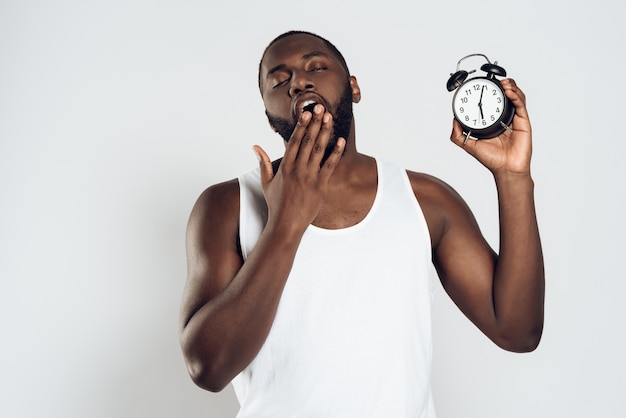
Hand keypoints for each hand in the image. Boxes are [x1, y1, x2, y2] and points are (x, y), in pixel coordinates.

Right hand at [253, 105, 345, 233]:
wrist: (286, 225)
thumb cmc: (276, 204)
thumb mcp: (266, 182)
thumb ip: (263, 163)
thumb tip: (255, 146)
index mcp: (285, 167)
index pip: (293, 142)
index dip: (301, 126)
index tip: (306, 113)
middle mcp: (297, 170)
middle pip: (307, 141)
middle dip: (315, 123)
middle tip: (321, 108)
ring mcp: (310, 177)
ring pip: (319, 150)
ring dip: (325, 132)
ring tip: (329, 118)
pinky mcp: (320, 186)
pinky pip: (330, 166)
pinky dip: (336, 152)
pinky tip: (341, 140)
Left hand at [450, 79, 531, 176]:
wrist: (505, 169)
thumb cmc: (492, 159)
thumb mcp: (470, 145)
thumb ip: (458, 135)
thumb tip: (454, 121)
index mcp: (493, 121)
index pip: (492, 102)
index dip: (489, 92)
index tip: (482, 85)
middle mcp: (505, 118)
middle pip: (507, 96)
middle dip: (503, 85)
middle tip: (495, 80)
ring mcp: (515, 119)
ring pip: (516, 97)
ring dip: (511, 87)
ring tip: (503, 83)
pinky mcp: (523, 122)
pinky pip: (521, 105)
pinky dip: (516, 95)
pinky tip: (509, 91)